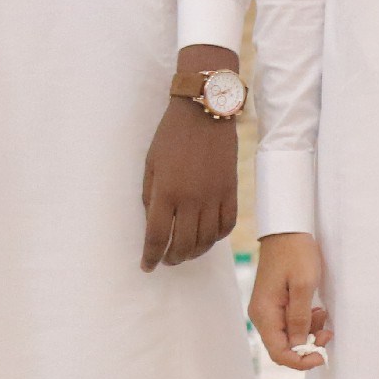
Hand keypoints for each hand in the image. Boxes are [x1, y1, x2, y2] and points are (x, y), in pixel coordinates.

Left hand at [140, 44, 239, 271]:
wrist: (205, 112)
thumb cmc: (171, 136)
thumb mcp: (151, 165)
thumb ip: (151, 197)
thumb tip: (153, 224)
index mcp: (166, 192)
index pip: (157, 237)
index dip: (151, 257)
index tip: (147, 266)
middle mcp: (191, 198)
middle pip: (183, 244)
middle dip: (172, 258)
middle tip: (166, 260)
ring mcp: (214, 195)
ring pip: (207, 239)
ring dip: (194, 252)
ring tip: (185, 253)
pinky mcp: (231, 190)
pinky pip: (227, 224)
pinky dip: (217, 237)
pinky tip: (208, 237)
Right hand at [249, 231, 332, 369]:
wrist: (287, 230)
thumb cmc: (296, 253)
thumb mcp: (303, 285)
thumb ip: (300, 318)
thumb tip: (300, 346)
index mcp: (265, 313)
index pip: (279, 352)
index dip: (300, 361)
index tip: (321, 356)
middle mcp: (262, 315)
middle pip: (283, 346)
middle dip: (307, 346)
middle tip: (328, 334)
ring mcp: (267, 309)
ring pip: (288, 336)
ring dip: (309, 333)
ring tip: (323, 316)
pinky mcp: (275, 303)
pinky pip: (289, 323)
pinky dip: (305, 322)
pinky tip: (317, 311)